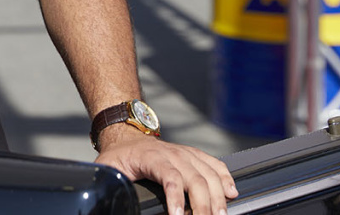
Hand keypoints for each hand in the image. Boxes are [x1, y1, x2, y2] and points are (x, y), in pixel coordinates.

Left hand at [95, 126, 237, 214]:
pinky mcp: (194, 155)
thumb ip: (109, 182)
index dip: (176, 197)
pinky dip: (225, 177)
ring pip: (208, 173)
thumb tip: (108, 196)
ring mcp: (185, 153)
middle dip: (203, 204)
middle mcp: (172, 153)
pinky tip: (232, 193)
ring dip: (218, 196)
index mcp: (151, 157)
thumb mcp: (107, 168)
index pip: (169, 176)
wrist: (126, 134)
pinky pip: (214, 164)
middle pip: (194, 178)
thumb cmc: (118, 156)